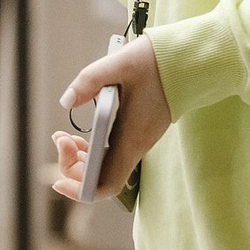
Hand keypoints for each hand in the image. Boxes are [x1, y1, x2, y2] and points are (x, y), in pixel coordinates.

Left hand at [49, 35, 171, 202]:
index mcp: (132, 138)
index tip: (58, 178)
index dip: (80, 190)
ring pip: (105, 166)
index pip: (106, 185)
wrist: (190, 59)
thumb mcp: (120, 63)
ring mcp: (138, 139)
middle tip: (59, 138)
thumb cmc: (159, 61)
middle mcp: (137, 144)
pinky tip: (82, 133)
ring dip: (80, 158)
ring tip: (65, 136)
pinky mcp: (138, 130)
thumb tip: (66, 101)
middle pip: (100, 178)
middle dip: (73, 167)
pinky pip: (111, 153)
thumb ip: (90, 80)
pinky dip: (92, 149)